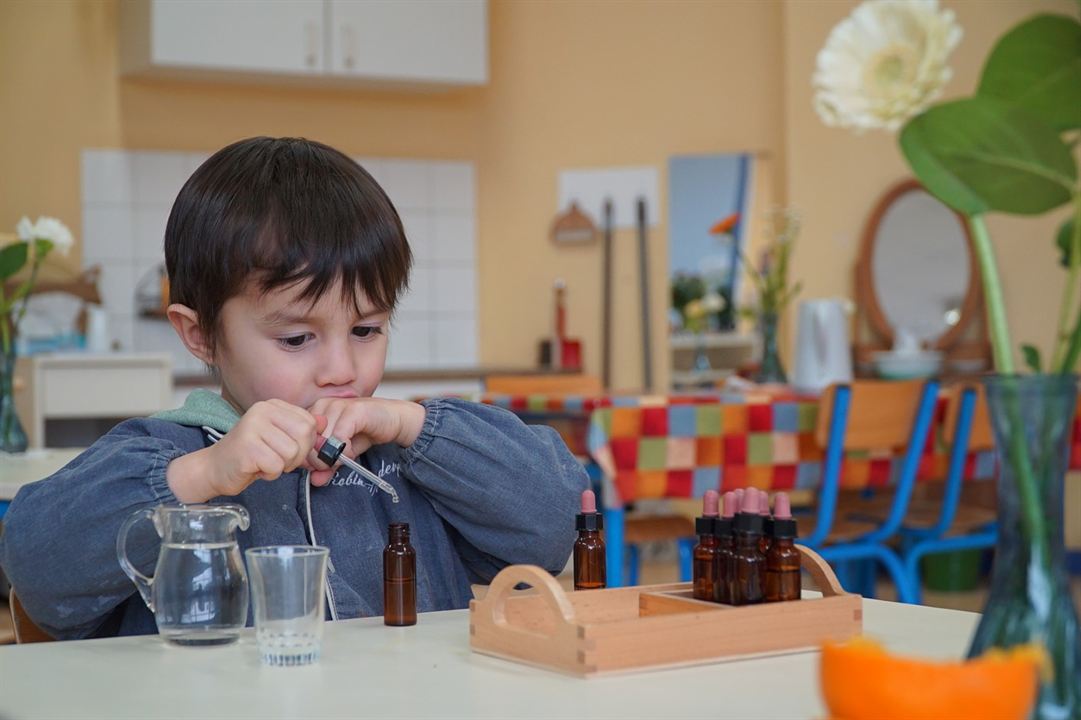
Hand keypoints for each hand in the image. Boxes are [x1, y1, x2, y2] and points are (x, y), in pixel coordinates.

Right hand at [168, 400, 324, 501]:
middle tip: (278, 459)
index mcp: (272, 405)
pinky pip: (277, 466)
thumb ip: (301, 429)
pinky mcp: (247, 447)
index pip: (310, 422)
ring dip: (282, 466)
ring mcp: (253, 427)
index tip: (288, 449)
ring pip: (292, 452)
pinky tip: (255, 468)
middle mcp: (262, 410)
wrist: (214, 468)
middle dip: (297, 455)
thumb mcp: (279, 438)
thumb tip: (325, 422)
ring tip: (263, 462)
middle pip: (304, 435)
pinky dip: (270, 474)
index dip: (306, 443)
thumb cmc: (251, 455)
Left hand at [306, 398, 424, 486]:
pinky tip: (352, 453)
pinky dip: (345, 451)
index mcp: (315, 411)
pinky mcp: (354, 410)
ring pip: (323, 441)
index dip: (308, 457)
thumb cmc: (366, 432)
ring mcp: (338, 405)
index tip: (320, 466)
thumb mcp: (342, 453)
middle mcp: (323, 405)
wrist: (394, 420)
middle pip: (309, 442)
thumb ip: (328, 465)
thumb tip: (315, 481)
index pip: (299, 439)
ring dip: (333, 457)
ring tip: (345, 458)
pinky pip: (340, 438)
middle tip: (334, 465)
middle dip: (320, 461)